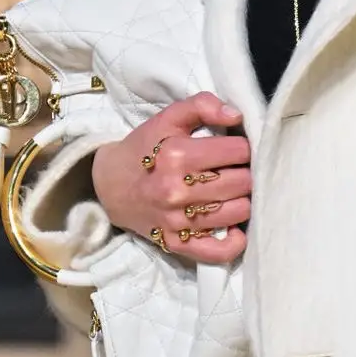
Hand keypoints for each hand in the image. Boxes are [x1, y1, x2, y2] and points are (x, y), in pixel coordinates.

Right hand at [91, 92, 250, 262]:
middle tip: (236, 170)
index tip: (235, 149)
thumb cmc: (144, 149)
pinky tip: (235, 228)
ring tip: (234, 192)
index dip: (243, 147)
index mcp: (177, 156)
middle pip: (243, 181)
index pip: (238, 150)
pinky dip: (234, 241)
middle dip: (246, 172)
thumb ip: (201, 105)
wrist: (109, 186)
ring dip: (244, 200)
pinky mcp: (177, 244)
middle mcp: (178, 190)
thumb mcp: (167, 118)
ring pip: (239, 212)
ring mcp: (178, 221)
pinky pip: (219, 251)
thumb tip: (236, 115)